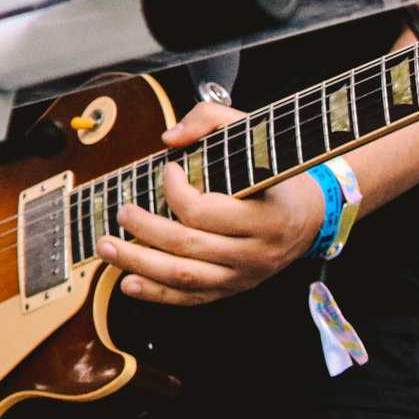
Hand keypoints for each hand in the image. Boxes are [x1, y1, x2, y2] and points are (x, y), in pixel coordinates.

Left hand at [97, 100, 325, 305]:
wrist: (312, 214)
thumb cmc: (277, 172)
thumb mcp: (254, 134)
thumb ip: (210, 120)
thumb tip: (168, 139)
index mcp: (265, 217)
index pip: (204, 212)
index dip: (174, 191)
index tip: (167, 170)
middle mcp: (256, 253)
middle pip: (188, 246)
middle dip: (144, 229)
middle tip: (120, 210)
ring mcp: (245, 276)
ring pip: (186, 277)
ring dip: (140, 263)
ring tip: (106, 247)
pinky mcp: (234, 289)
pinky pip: (193, 297)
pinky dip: (158, 293)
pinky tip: (128, 282)